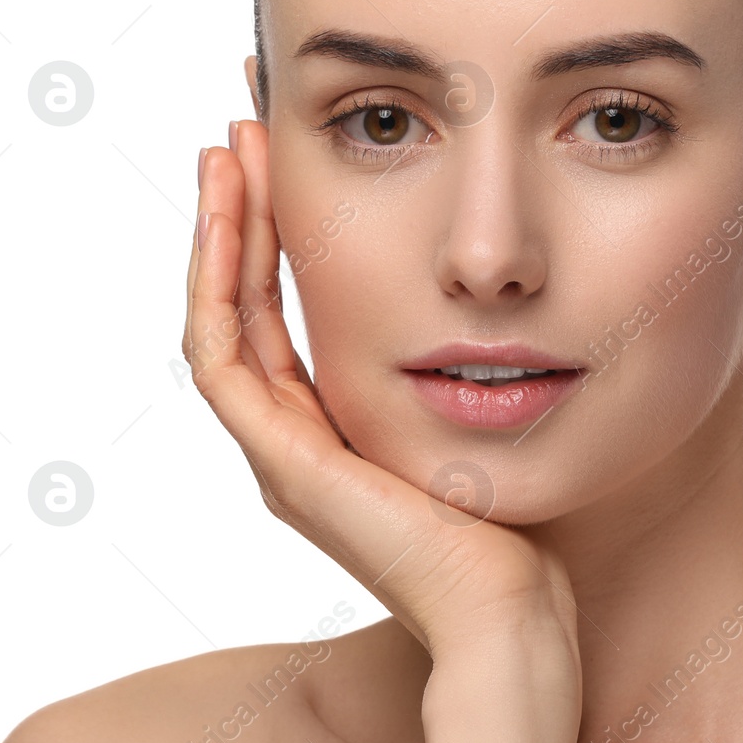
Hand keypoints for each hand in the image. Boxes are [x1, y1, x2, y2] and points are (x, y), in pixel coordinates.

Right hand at [182, 119, 579, 678]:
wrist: (516, 613)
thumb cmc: (523, 526)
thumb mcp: (489, 422)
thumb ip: (469, 369)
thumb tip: (501, 299)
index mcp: (337, 433)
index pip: (284, 313)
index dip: (278, 232)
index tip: (288, 155)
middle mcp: (294, 443)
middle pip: (243, 305)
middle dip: (242, 214)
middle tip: (243, 129)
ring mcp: (281, 456)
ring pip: (222, 319)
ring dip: (220, 231)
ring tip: (228, 148)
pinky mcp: (282, 466)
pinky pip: (223, 357)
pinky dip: (219, 282)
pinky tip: (231, 213)